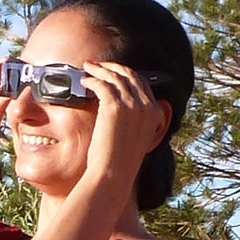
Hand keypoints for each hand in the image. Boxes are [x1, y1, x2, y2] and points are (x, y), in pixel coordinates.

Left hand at [80, 61, 171, 189]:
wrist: (113, 173)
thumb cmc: (120, 161)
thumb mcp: (137, 138)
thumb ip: (137, 121)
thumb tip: (123, 106)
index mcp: (156, 114)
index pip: (142, 83)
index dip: (126, 74)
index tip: (112, 72)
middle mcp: (147, 107)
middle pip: (130, 75)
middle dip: (113, 67)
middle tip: (97, 65)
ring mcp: (132, 105)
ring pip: (115, 76)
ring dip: (99, 69)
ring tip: (87, 68)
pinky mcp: (114, 107)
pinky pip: (102, 84)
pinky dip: (92, 79)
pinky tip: (84, 81)